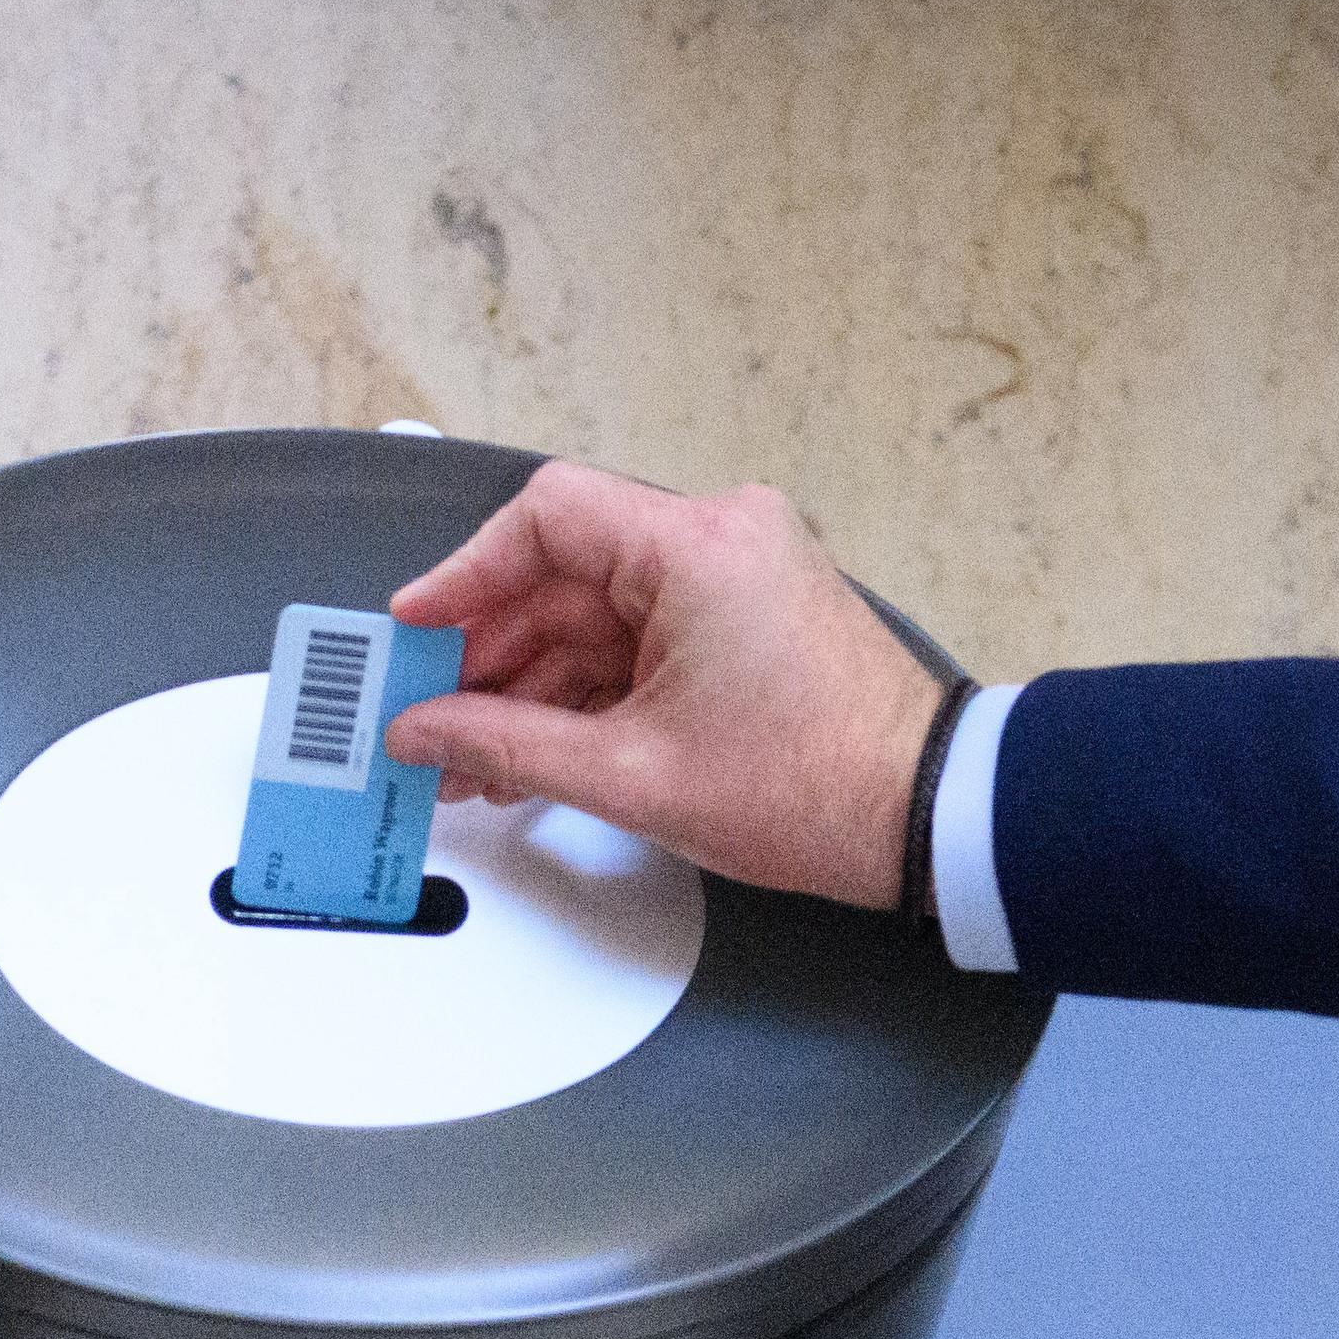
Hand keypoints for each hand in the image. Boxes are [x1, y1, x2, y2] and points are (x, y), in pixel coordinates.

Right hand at [384, 464, 952, 909]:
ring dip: (532, 687)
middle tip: (429, 722)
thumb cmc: (815, 786)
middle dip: (489, 656)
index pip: (544, 519)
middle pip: (563, 575)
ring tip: (472, 762)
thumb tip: (424, 730)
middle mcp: (718, 539)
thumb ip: (506, 745)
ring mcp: (733, 577)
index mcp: (695, 547)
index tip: (415, 628)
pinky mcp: (741, 618)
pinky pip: (637, 640)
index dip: (464, 574)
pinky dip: (585, 693)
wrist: (924, 818)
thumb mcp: (632, 776)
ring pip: (593, 616)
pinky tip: (533, 752)